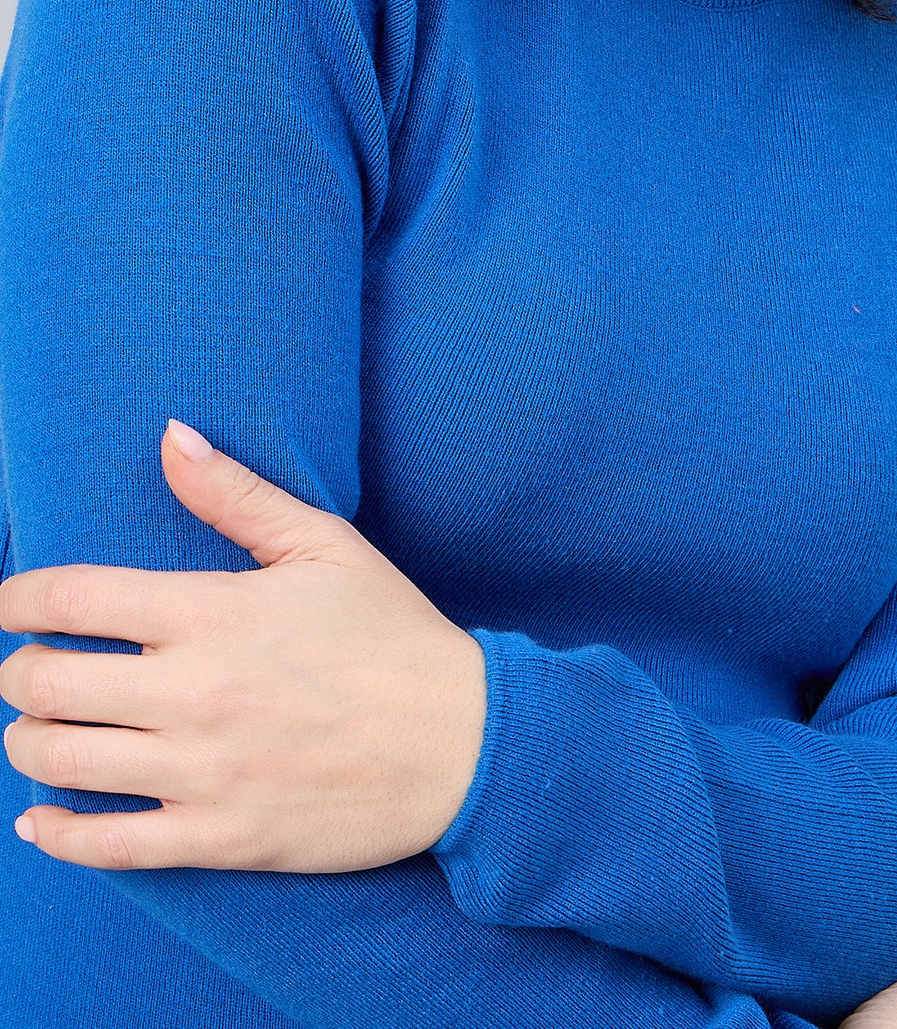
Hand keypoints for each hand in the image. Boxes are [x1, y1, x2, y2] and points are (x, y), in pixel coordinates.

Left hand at [0, 419, 487, 872]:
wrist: (464, 742)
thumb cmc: (395, 635)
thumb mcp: (326, 545)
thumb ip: (237, 493)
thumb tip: (171, 435)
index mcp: (212, 612)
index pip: (69, 599)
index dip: (16, 599)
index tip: (8, 605)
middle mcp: (193, 692)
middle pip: (44, 684)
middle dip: (19, 672)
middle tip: (32, 668)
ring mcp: (203, 771)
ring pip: (59, 762)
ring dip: (27, 742)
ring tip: (37, 729)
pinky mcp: (222, 837)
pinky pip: (108, 847)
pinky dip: (58, 834)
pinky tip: (42, 819)